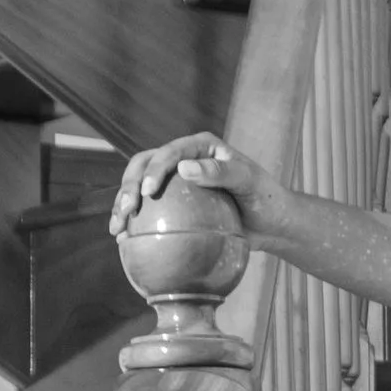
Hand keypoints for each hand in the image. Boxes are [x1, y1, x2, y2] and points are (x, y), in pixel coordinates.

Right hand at [109, 133, 283, 244]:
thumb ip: (221, 172)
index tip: (147, 192)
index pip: (169, 152)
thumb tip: (184, 168)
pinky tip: (125, 243)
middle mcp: (183, 160)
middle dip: (128, 186)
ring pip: (140, 189)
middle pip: (144, 166)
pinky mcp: (175, 207)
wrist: (273, 223)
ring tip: (117, 229)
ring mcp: (176, 185)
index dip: (153, 169)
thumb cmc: (267, 198)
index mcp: (199, 146)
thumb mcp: (250, 182)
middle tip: (126, 210)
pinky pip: (151, 214)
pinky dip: (136, 226)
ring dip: (123, 206)